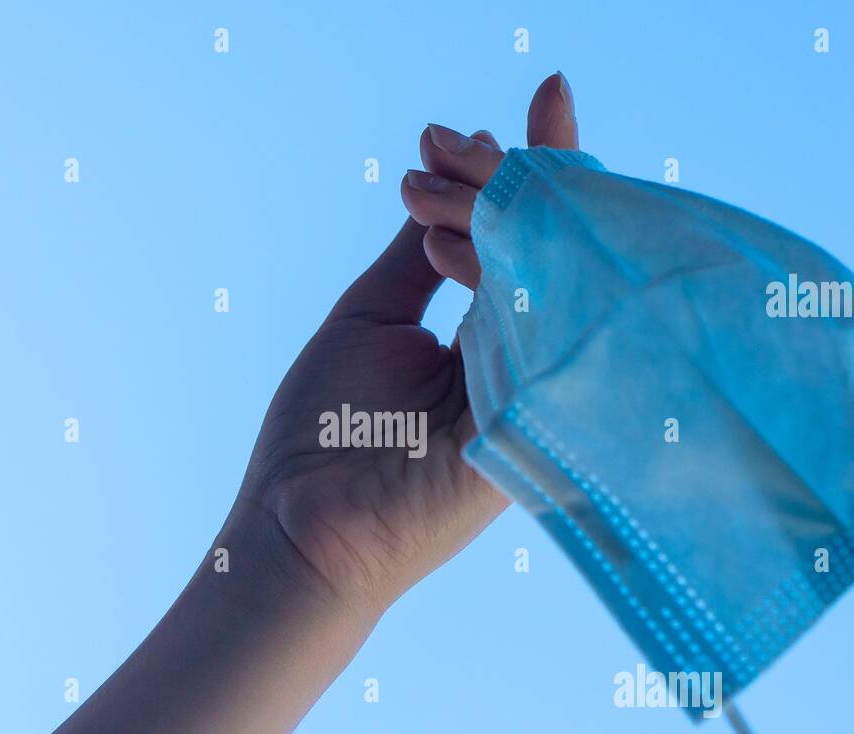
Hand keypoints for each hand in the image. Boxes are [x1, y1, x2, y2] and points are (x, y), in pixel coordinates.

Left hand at [233, 73, 580, 622]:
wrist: (300, 523)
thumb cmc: (324, 429)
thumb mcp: (370, 315)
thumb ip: (414, 253)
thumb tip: (442, 183)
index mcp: (486, 339)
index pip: (525, 240)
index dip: (533, 168)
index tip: (545, 91)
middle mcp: (521, 358)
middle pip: (551, 251)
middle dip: (528, 173)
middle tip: (473, 131)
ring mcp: (533, 391)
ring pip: (552, 281)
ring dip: (511, 210)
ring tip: (462, 160)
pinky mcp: (530, 426)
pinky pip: (550, 333)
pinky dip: (530, 268)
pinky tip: (512, 204)